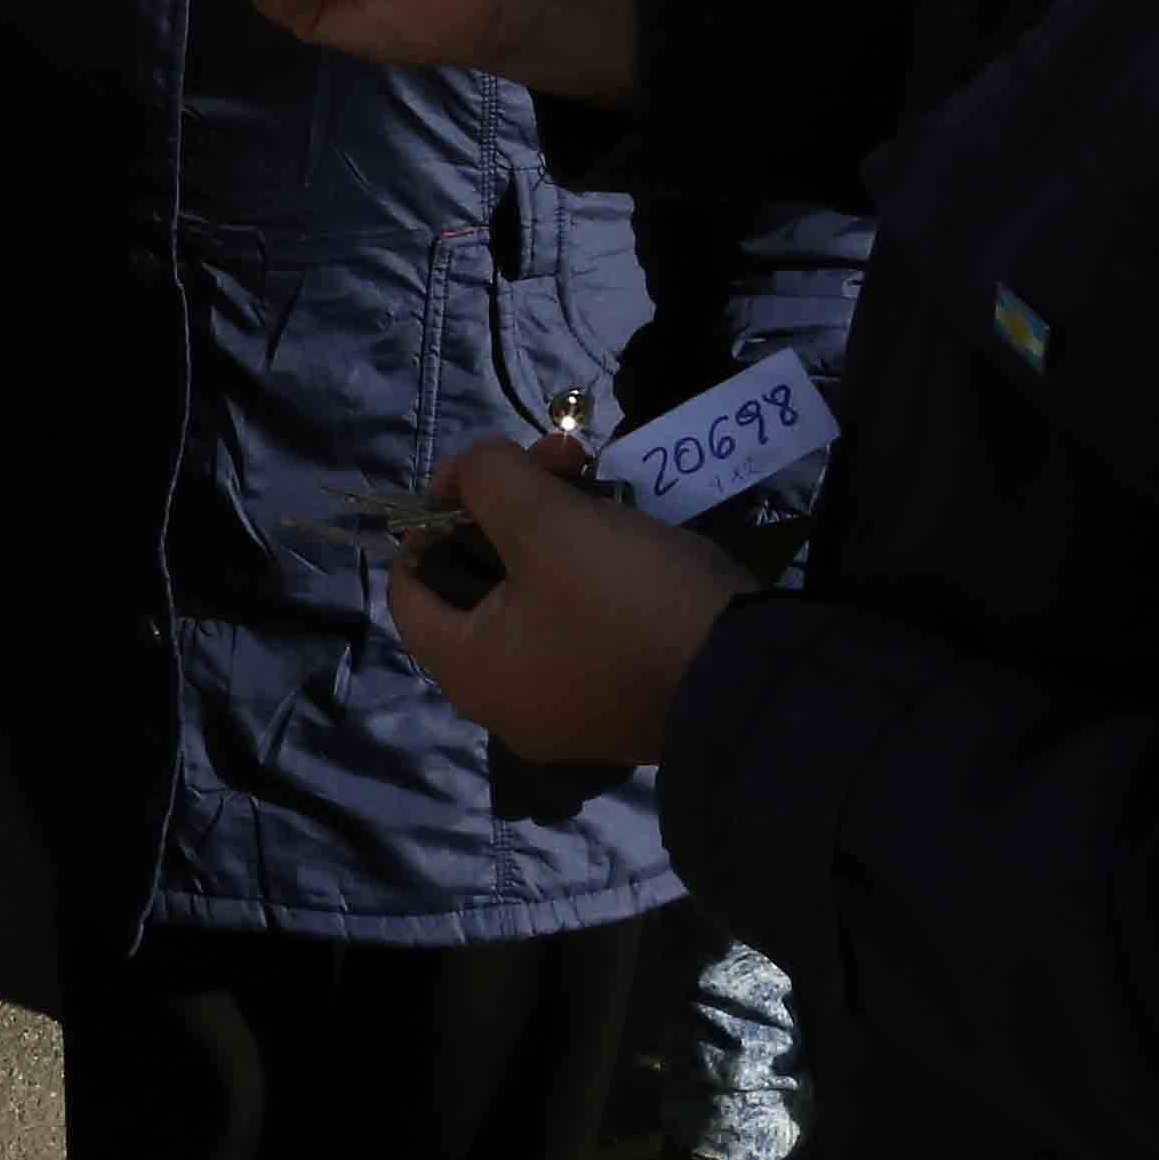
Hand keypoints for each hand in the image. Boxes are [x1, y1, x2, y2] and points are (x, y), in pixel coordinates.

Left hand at [391, 434, 749, 766]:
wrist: (749, 676)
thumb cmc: (627, 601)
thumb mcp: (548, 522)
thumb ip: (488, 480)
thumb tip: (469, 472)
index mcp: (471, 671)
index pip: (408, 591)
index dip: (430, 518)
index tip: (476, 473)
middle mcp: (508, 700)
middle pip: (478, 582)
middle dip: (509, 503)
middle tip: (556, 456)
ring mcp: (568, 704)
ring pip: (533, 593)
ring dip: (553, 524)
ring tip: (594, 471)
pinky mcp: (620, 694)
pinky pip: (579, 620)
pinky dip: (586, 568)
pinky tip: (620, 520)